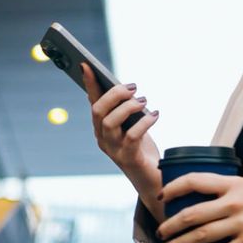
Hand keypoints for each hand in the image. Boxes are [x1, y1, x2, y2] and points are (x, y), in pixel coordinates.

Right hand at [82, 63, 159, 185]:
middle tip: (133, 87)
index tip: (87, 65)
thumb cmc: (141, 148)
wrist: (152, 178)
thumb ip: (125, 110)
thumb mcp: (132, 124)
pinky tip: (156, 115)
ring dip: (127, 107)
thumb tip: (124, 88)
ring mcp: (113, 149)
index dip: (89, 84)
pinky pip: (132, 136)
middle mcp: (102, 138)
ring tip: (144, 101)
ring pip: (110, 122)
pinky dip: (145, 122)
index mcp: (101, 127)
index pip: (93, 102)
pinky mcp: (127, 158)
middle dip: (114, 94)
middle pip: (98, 111)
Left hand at [156, 174, 242, 242]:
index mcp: (233, 183)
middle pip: (192, 213)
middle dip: (171, 225)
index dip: (174, 187)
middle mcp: (234, 201)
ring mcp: (241, 223)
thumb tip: (205, 208)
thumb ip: (229, 193)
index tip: (162, 196)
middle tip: (160, 232)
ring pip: (201, 235)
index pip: (195, 180)